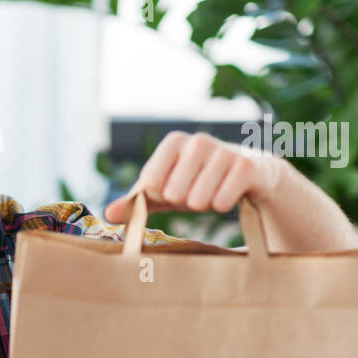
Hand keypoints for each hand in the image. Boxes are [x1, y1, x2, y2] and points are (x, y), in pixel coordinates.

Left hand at [103, 131, 287, 223]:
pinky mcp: (246, 166)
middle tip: (194, 194)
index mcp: (174, 142)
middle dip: (182, 202)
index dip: (158, 193)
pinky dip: (221, 206)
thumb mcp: (166, 190)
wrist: (250, 176)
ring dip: (202, 206)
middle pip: (173, 192)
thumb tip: (108, 215)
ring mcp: (224, 151)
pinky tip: (226, 198)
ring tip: (210, 195)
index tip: (169, 192)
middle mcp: (198, 141)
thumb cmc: (198, 182)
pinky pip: (223, 199)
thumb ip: (137, 202)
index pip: (150, 179)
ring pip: (199, 199)